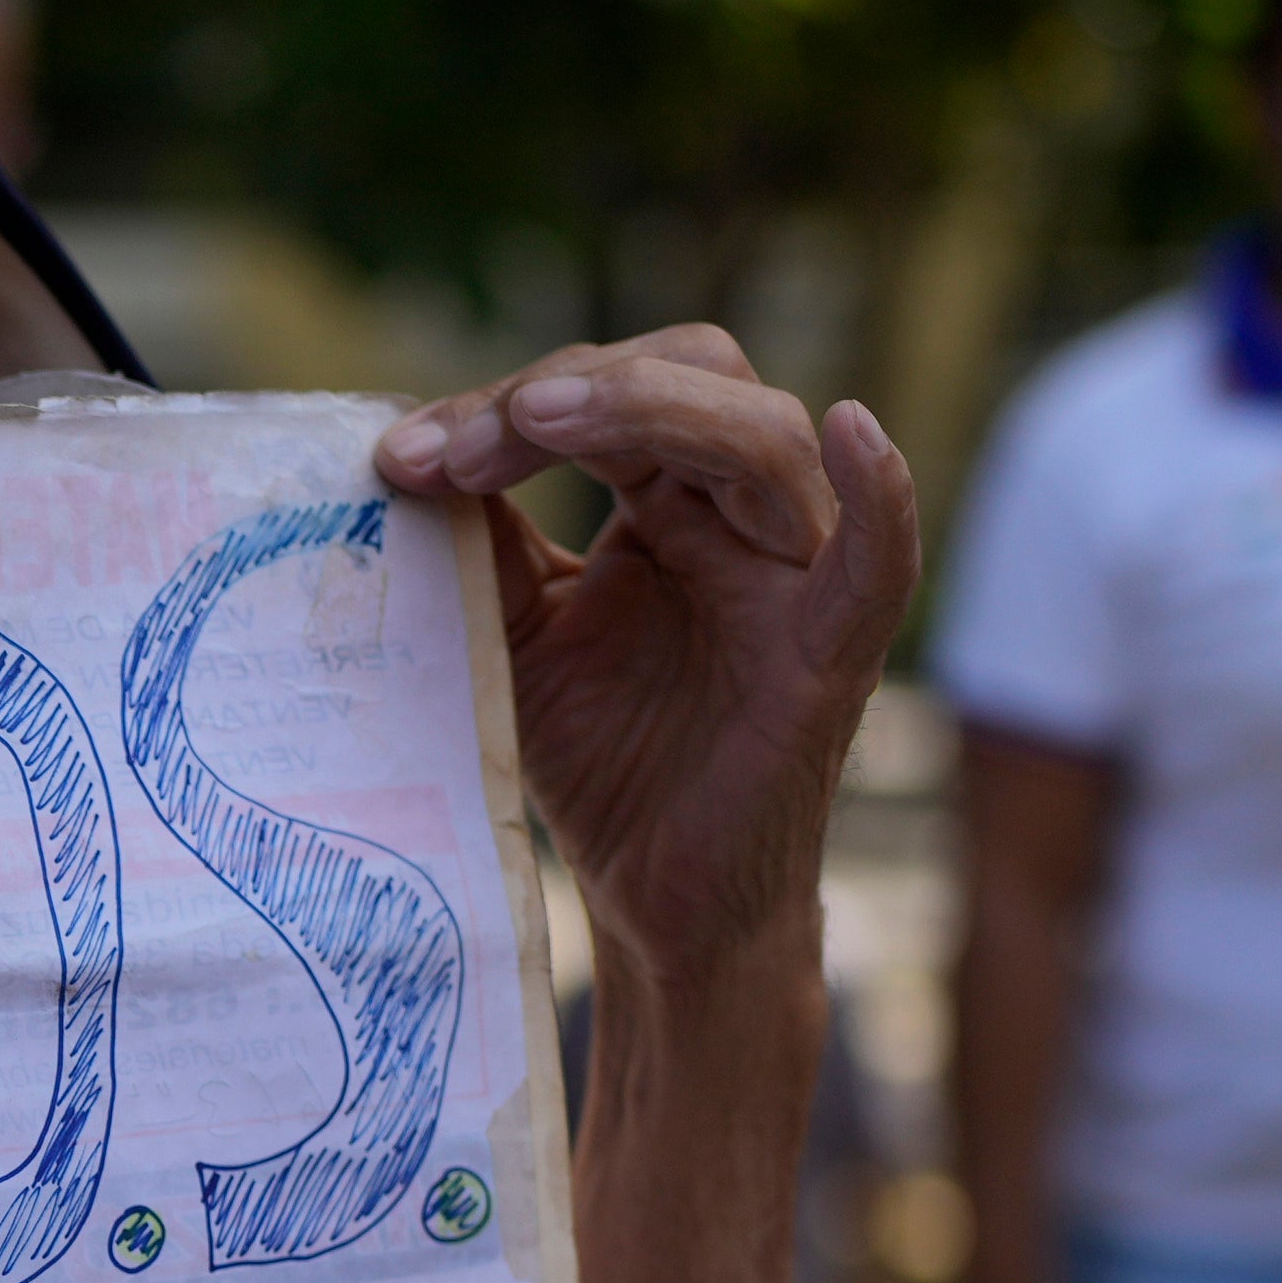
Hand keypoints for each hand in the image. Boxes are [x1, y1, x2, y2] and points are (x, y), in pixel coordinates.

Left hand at [375, 329, 919, 980]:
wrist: (657, 906)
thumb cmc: (601, 764)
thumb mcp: (515, 633)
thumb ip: (483, 545)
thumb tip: (407, 454)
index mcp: (670, 499)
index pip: (607, 393)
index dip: (505, 403)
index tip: (398, 458)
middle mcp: (743, 517)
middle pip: (692, 375)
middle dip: (571, 388)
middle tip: (456, 447)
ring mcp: (794, 580)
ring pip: (764, 439)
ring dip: (646, 408)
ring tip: (537, 420)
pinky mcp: (829, 659)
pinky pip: (879, 566)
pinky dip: (883, 499)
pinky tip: (857, 430)